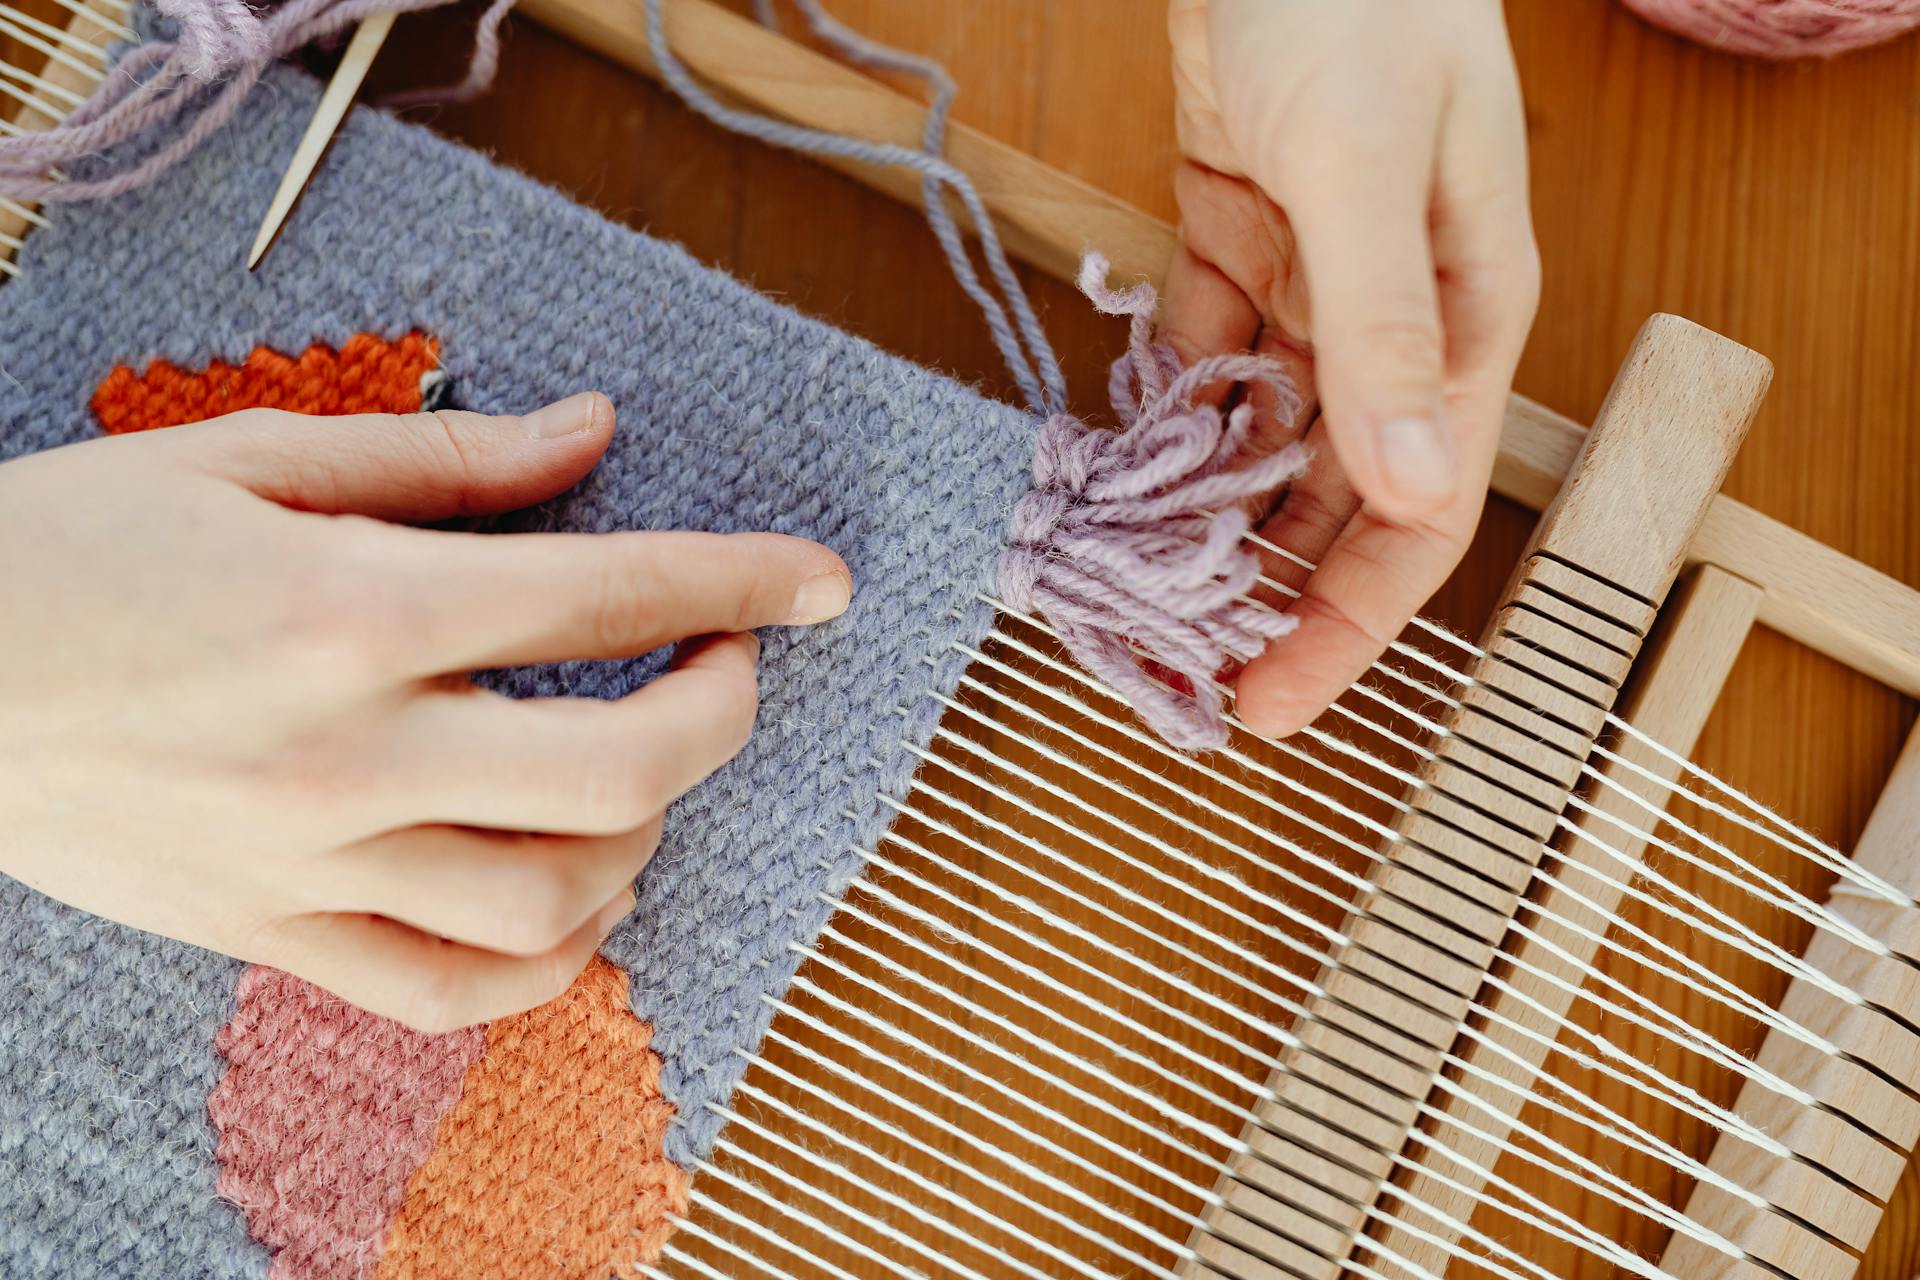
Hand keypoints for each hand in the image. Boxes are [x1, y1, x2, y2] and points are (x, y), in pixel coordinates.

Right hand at [0, 394, 850, 1030]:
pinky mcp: (270, 932)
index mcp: (354, 605)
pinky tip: (575, 901)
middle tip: (728, 666)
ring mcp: (314, 859)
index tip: (820, 582)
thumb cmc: (67, 549)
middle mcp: (352, 746)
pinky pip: (448, 991)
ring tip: (643, 774)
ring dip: (647, 836)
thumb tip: (592, 433)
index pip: (607, 594)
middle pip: (620, 766)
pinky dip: (546, 963)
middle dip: (723, 712)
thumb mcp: (245, 457)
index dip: (742, 583)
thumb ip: (443, 458)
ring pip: (554, 900)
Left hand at [1166, 0, 1538, 734]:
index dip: (1349, 620)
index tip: (1271, 703)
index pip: (1418, 510)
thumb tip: (1410, 485)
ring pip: (1267, 438)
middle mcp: (1394, 321)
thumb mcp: (1366, 166)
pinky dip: (1169, 414)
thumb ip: (1384, 324)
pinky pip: (1208, 360)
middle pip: (1338, 496)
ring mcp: (1316, 284)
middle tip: (1182, 672)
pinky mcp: (1240, 243)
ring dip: (1210, 512)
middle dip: (1266, 589)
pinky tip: (1121, 468)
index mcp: (1461, 318)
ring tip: (1137, 591)